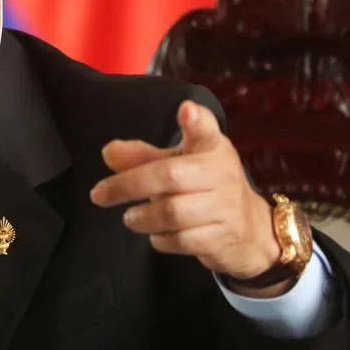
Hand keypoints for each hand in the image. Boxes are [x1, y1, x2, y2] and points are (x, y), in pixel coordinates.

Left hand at [89, 100, 289, 296]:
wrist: (250, 231)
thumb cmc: (206, 188)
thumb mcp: (180, 164)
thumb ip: (143, 157)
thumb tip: (108, 152)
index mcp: (212, 147)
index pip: (206, 130)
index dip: (196, 120)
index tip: (186, 109)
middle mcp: (221, 173)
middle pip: (170, 176)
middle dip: (128, 185)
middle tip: (99, 194)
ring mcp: (224, 207)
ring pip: (173, 212)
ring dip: (142, 218)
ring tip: (131, 217)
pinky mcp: (221, 238)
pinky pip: (180, 240)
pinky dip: (159, 240)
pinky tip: (155, 234)